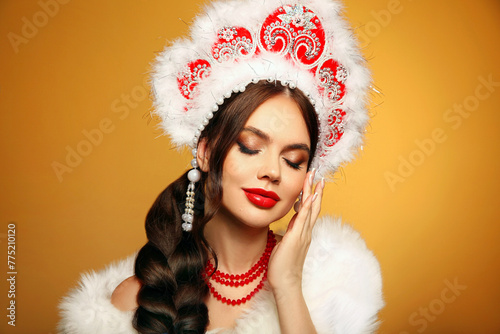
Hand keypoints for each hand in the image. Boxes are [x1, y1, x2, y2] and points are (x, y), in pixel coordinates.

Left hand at [267, 169, 324, 295]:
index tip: (311, 182)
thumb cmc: (282, 266)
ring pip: (310, 209)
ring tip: (316, 179)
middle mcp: (306, 232)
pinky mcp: (296, 238)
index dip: (310, 195)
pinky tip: (310, 196)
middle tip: (317, 174)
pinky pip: (303, 219)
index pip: (308, 209)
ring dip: (313, 193)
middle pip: (313, 206)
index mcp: (302, 232)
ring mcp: (303, 234)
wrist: (285, 283)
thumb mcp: (285, 244)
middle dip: (315, 189)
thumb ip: (289, 233)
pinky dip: (307, 207)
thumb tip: (289, 224)